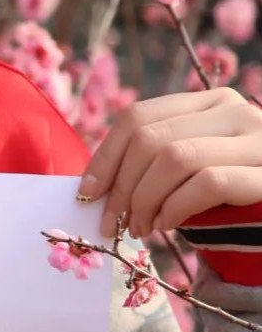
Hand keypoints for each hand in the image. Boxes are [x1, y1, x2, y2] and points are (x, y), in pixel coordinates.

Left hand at [77, 87, 261, 239]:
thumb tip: (93, 185)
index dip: (105, 155)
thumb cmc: (235, 197)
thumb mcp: (195, 167)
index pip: (139, 116)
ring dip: (144, 200)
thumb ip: (157, 163)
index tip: (87, 191)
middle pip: (150, 138)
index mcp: (211, 102)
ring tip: (139, 228)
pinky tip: (168, 225)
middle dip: (120, 185)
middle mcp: (236, 110)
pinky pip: (207, 182)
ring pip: (175, 158)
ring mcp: (257, 139)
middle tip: (112, 221)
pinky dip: (176, 207)